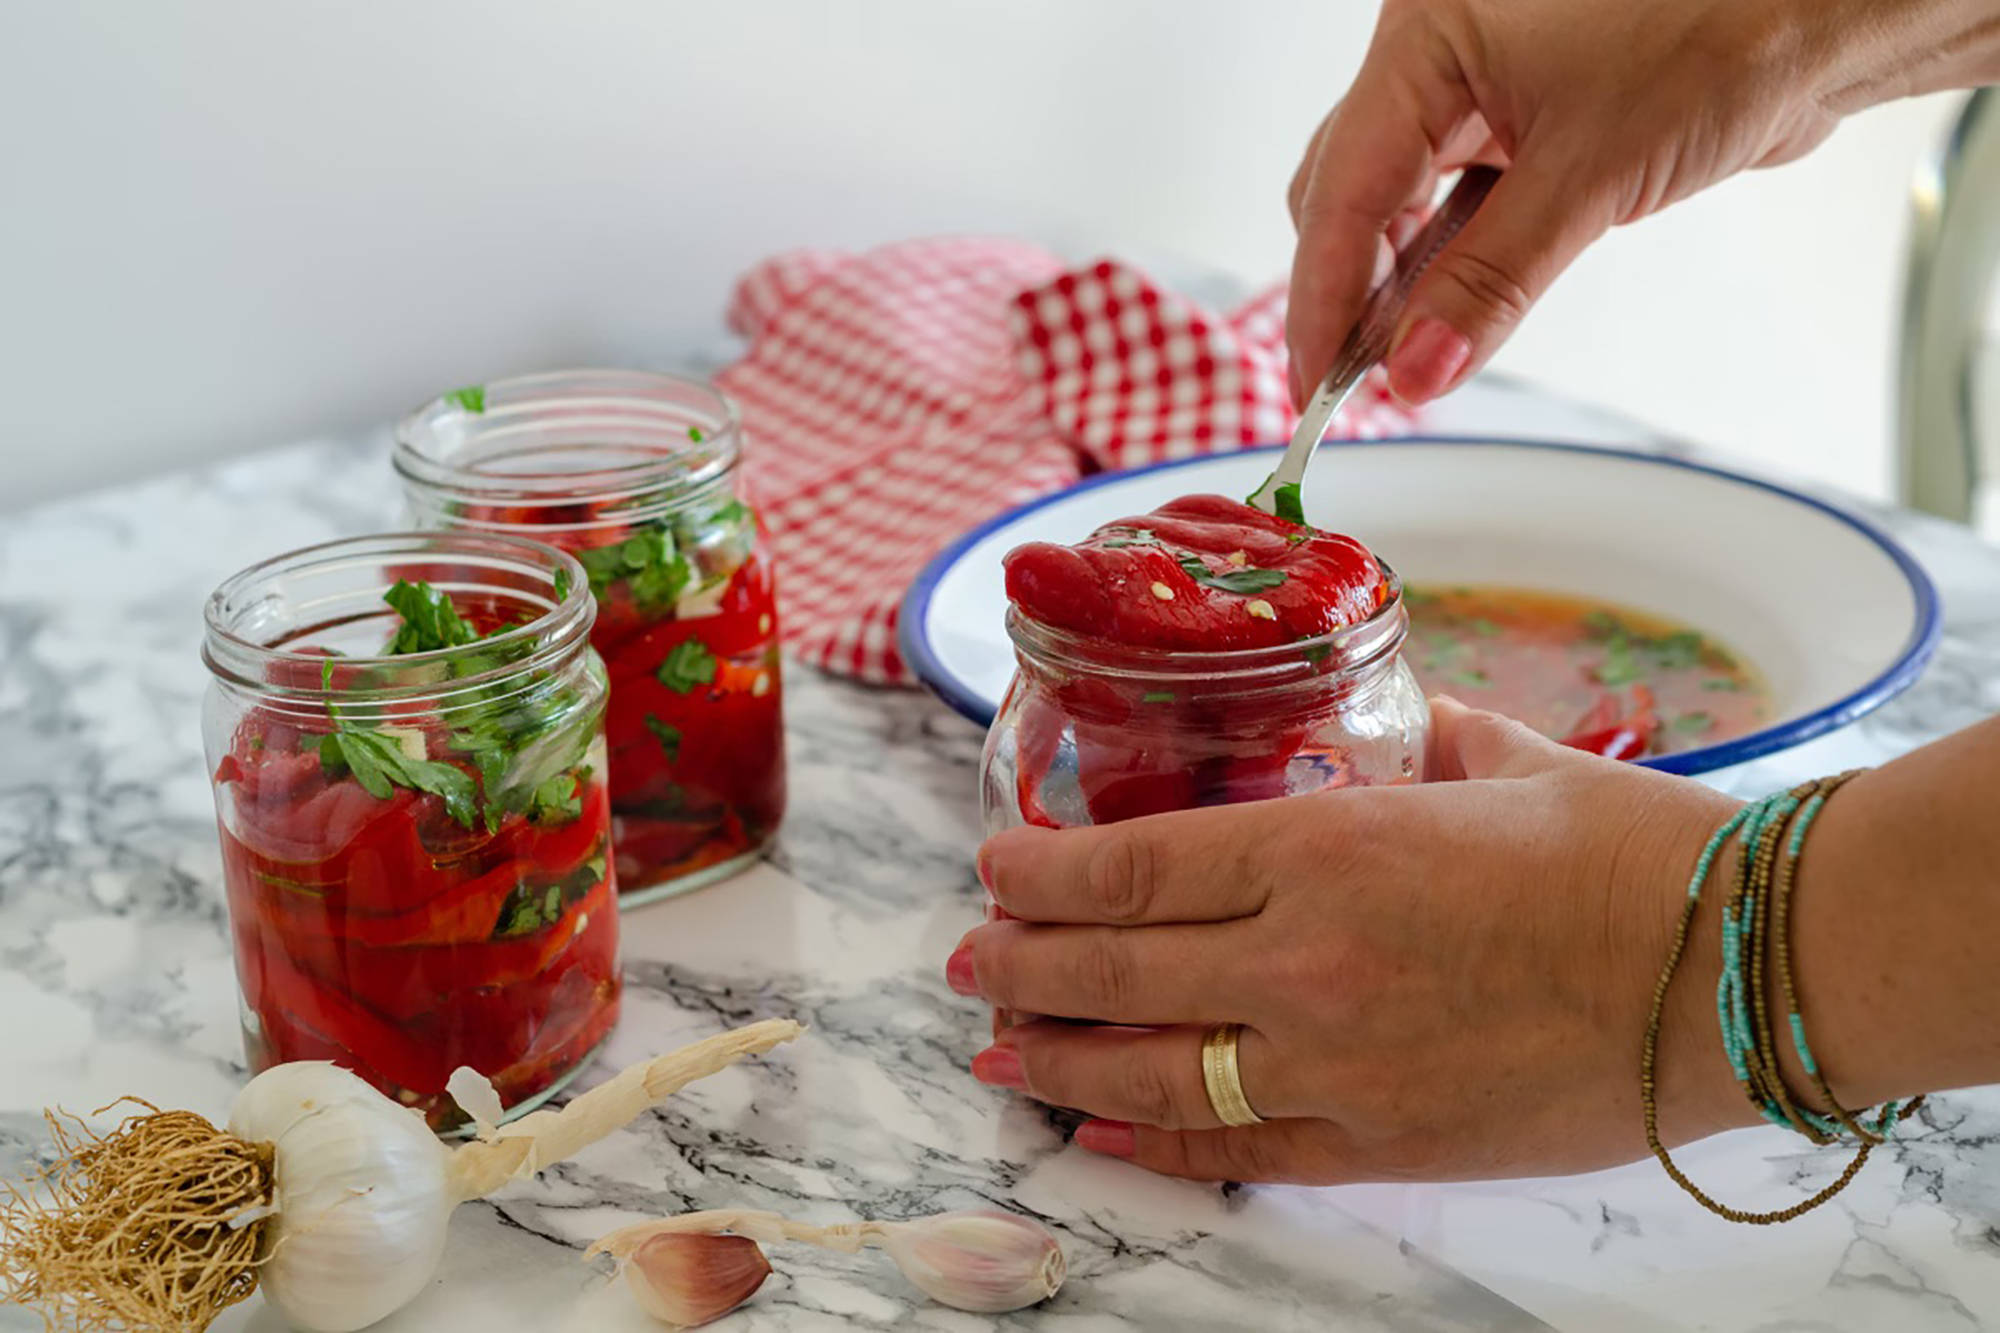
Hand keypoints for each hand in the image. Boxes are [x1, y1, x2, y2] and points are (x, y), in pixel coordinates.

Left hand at [948, 698, 1755, 1183]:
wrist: (1737, 970)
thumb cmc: (1629, 852)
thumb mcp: (1498, 761)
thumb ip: (1411, 738)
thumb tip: (1374, 719)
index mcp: (1328, 844)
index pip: (1135, 864)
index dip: (1042, 872)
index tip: (993, 866)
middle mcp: (1308, 958)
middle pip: (1117, 970)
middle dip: (1024, 963)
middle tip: (970, 956)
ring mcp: (1339, 1063)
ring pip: (1154, 1070)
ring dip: (1057, 1056)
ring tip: (996, 1045)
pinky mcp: (1384, 1142)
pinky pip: (1237, 1152)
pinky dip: (1154, 1142)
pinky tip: (1097, 1128)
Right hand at [1286, 0, 1999, 407]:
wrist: (1823, 16)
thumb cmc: (1727, 34)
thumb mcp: (1591, 176)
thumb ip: (1490, 284)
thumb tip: (1416, 372)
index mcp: (1427, 36)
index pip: (1341, 187)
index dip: (1324, 298)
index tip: (1321, 385)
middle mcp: (1437, 55)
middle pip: (1348, 195)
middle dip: (1353, 294)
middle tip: (1363, 383)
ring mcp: (1474, 87)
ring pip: (1394, 204)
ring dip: (1400, 286)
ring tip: (1411, 360)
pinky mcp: (1516, 121)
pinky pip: (1449, 203)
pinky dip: (1446, 265)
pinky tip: (1450, 315)